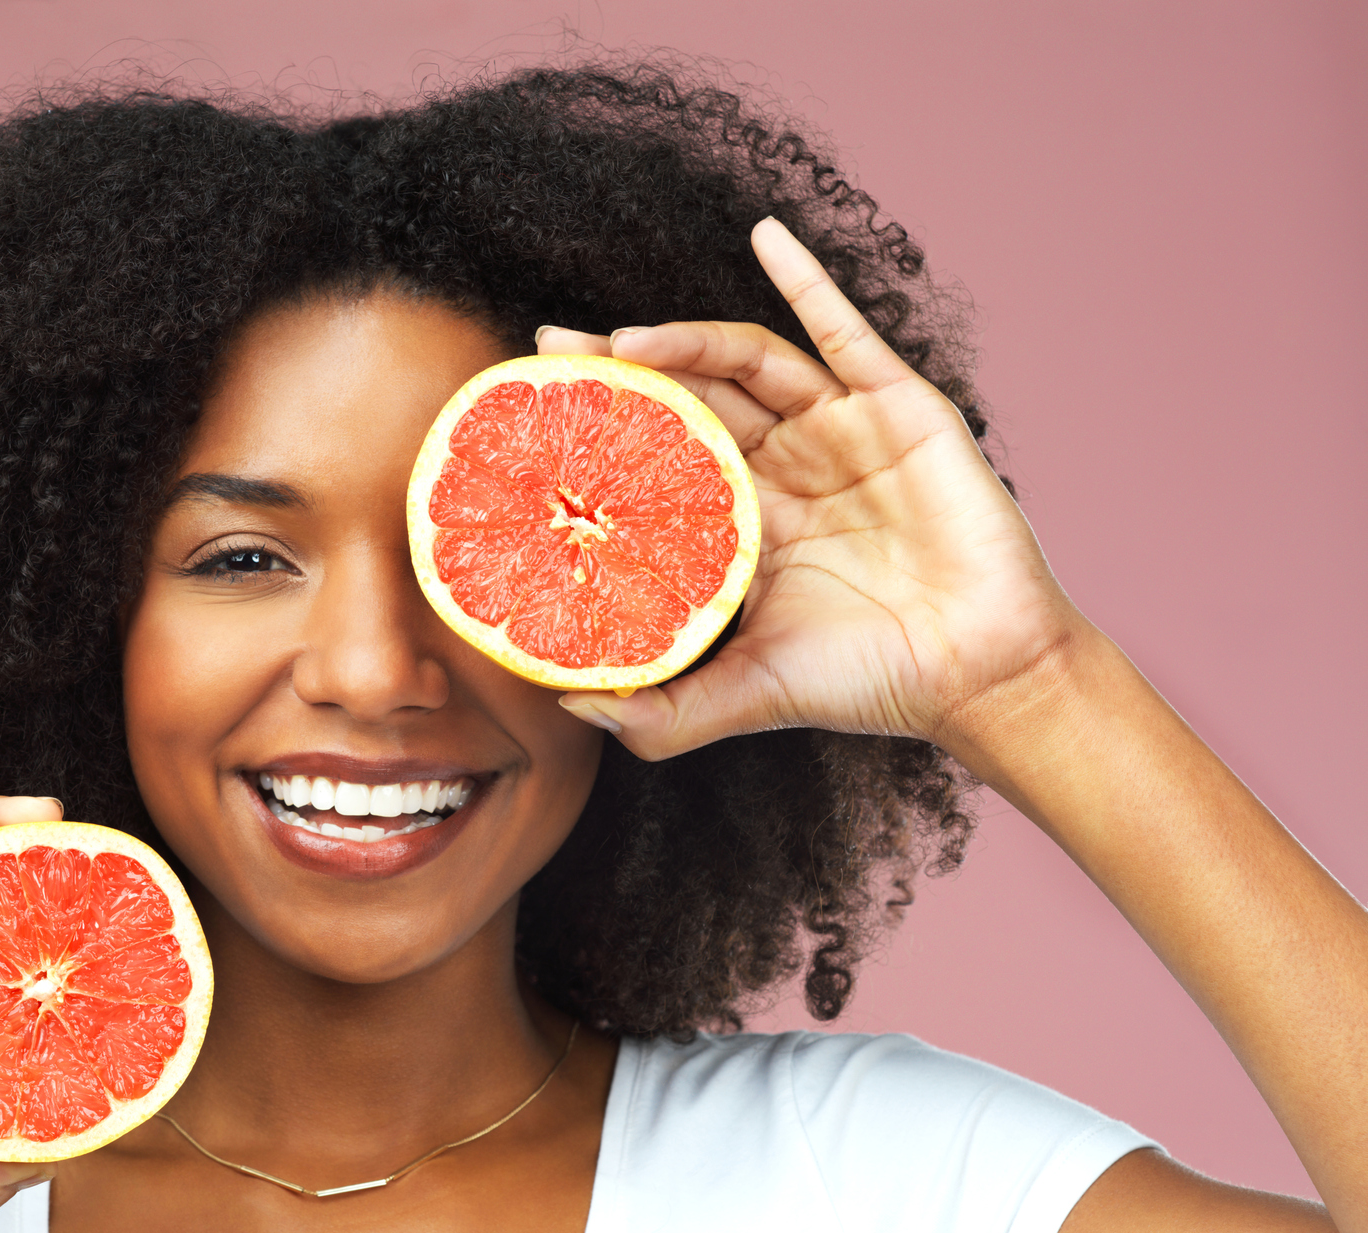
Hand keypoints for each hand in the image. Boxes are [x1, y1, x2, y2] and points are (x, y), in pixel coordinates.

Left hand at [549, 217, 1084, 761]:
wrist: (978, 675)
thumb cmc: (868, 683)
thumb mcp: (747, 695)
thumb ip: (664, 713)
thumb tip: (572, 706)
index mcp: (748, 523)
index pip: (662, 458)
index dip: (606, 433)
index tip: (537, 420)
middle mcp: (788, 468)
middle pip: (691, 398)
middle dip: (623, 372)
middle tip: (552, 351)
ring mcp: (841, 432)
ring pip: (748, 364)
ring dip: (685, 341)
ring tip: (622, 339)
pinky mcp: (898, 408)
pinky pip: (845, 332)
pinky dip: (806, 280)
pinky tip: (764, 237)